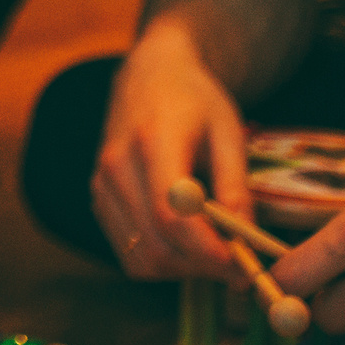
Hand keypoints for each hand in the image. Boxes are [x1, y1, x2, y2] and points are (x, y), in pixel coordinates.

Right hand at [91, 24, 253, 282]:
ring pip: (140, 258)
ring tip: (212, 250)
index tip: (246, 266)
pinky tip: (185, 241)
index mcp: (153, 142)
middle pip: (157, 245)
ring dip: (183, 269)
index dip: (210, 252)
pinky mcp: (98, 198)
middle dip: (202, 267)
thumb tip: (246, 243)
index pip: (173, 217)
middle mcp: (116, 166)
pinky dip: (161, 261)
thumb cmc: (195, 99)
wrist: (151, 75)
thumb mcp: (228, 133)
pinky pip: (128, 251)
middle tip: (238, 264)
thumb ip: (235, 188)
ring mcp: (101, 184)